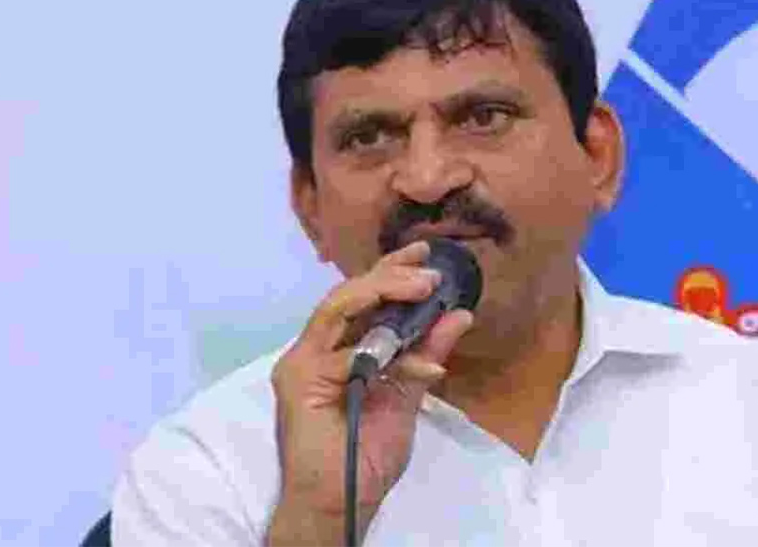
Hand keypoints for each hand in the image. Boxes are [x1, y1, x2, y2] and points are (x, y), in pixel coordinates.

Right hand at [267, 240, 473, 544]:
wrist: (340, 503)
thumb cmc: (365, 456)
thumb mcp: (407, 398)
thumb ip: (426, 356)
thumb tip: (460, 316)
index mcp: (339, 349)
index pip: (363, 299)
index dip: (391, 271)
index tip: (425, 255)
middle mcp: (316, 349)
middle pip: (349, 295)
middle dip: (390, 276)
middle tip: (429, 272)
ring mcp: (303, 363)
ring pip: (337, 308)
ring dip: (380, 292)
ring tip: (419, 286)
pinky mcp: (298, 382)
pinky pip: (342, 355)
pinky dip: (382, 353)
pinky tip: (417, 361)